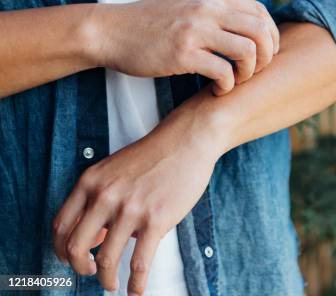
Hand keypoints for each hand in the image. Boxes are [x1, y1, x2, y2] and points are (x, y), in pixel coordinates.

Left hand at [52, 102, 227, 293]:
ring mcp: (130, 209)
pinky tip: (136, 290)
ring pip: (105, 260)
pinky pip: (139, 262)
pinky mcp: (156, 220)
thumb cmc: (154, 155)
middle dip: (79, 268)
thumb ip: (100, 196)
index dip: (61, 249)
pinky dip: (136, 283)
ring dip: (106, 280)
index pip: (61, 225)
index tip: (70, 257)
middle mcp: (105, 196)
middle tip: (89, 273)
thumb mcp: (115, 169)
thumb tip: (98, 235)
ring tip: (112, 284)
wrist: (187, 141)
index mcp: (90, 182)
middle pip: (75, 247)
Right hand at [88, 0, 279, 94]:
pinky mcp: (182, 53)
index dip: (270, 37)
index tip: (264, 55)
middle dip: (266, 57)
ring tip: (235, 81)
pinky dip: (227, 85)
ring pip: (247, 51)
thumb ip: (217, 11)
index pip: (260, 12)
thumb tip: (251, 29)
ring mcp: (194, 30)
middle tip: (253, 72)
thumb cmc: (151, 24)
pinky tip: (217, 90)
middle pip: (260, 31)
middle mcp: (206, 8)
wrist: (110, 30)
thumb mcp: (187, 5)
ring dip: (249, 72)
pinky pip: (223, 72)